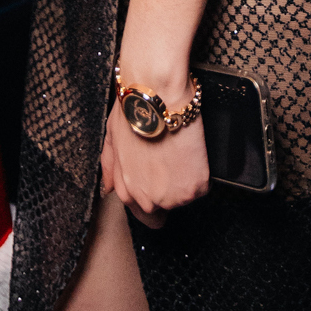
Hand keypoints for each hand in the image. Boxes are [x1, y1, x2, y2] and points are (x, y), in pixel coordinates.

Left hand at [100, 96, 210, 228]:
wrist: (157, 95)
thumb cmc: (133, 111)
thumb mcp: (112, 139)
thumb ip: (109, 168)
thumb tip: (109, 188)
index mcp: (127, 191)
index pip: (145, 215)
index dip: (151, 196)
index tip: (157, 181)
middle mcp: (149, 200)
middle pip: (165, 208)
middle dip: (167, 189)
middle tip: (169, 163)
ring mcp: (174, 196)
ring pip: (184, 197)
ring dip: (184, 180)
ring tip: (178, 153)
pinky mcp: (195, 186)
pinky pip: (201, 186)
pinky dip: (199, 172)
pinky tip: (189, 152)